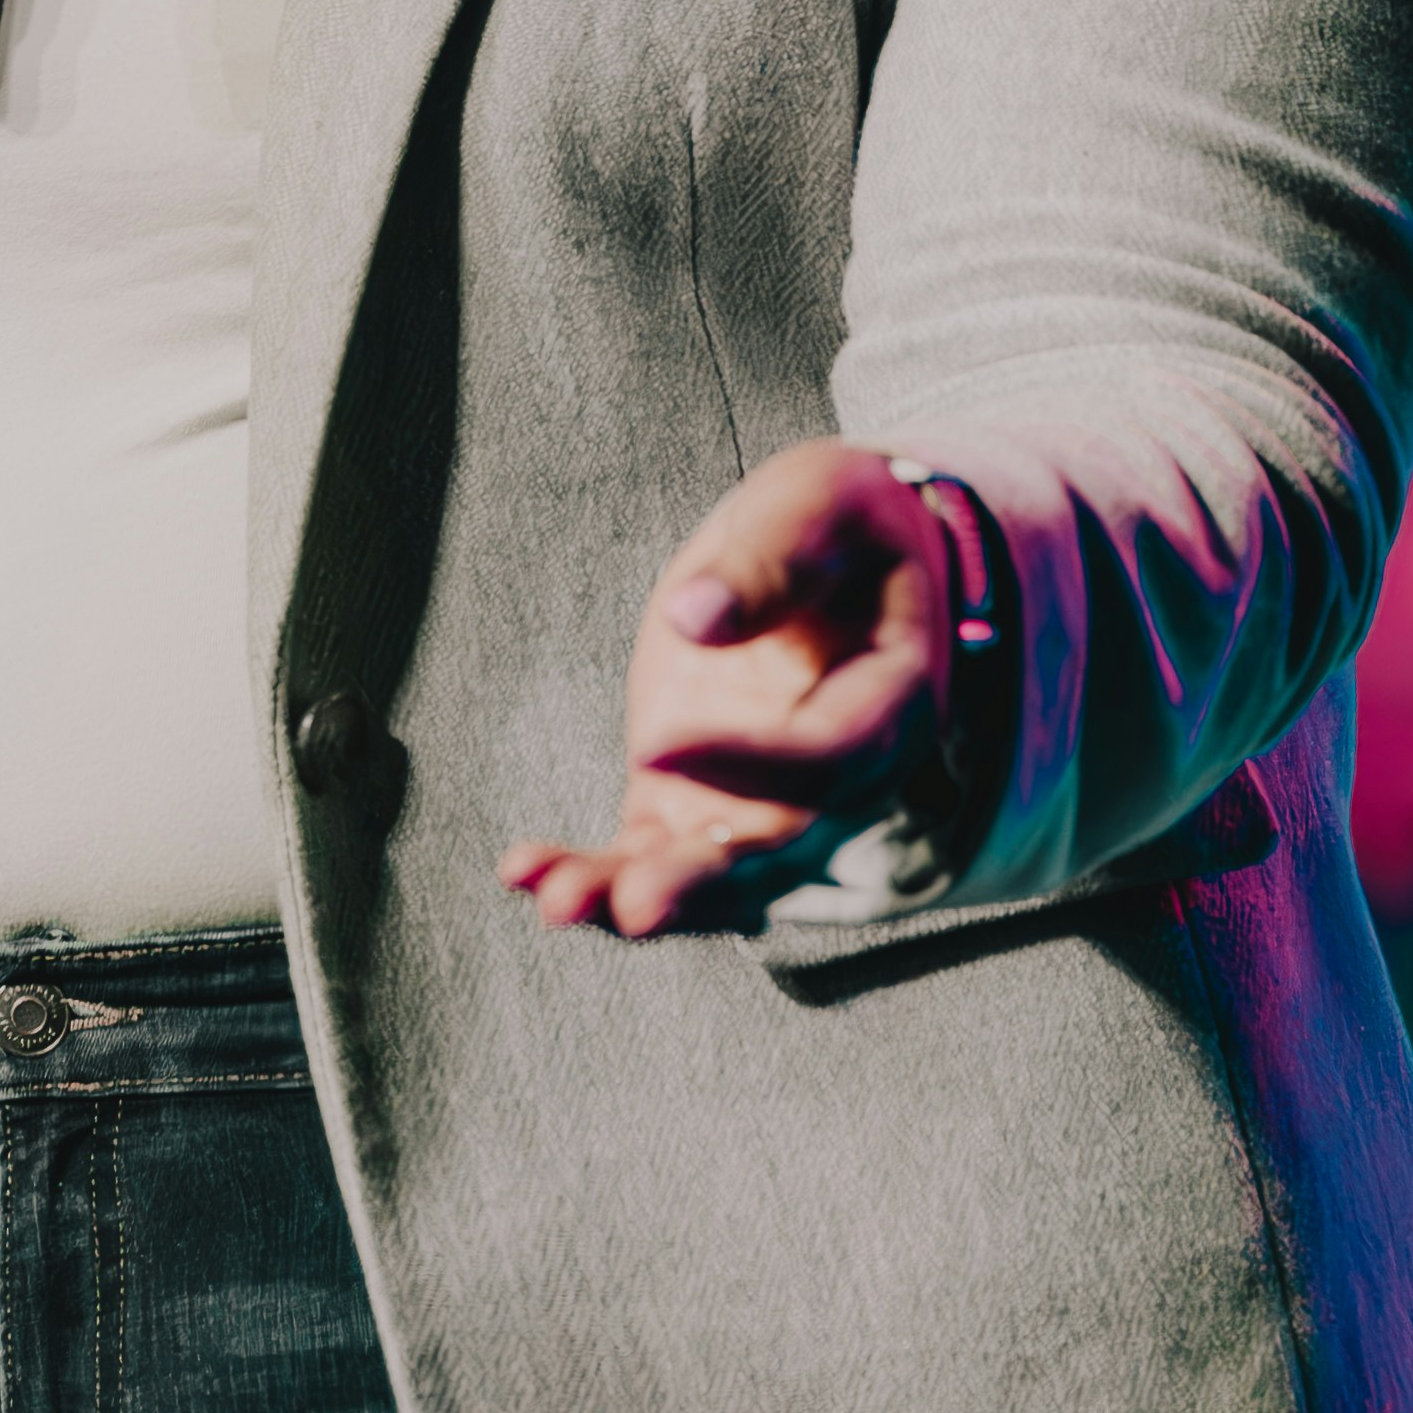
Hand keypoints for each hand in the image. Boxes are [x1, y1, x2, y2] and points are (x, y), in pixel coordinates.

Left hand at [502, 443, 961, 941]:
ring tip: (556, 901)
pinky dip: (592, 868)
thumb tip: (694, 617)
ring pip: (706, 874)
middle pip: (774, 852)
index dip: (747, 758)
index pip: (827, 755)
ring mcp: (760, 797)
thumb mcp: (815, 507)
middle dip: (700, 884)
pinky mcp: (694, 796)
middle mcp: (835, 779)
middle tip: (635, 906)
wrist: (828, 553)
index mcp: (890, 704)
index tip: (653, 741)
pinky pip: (648, 851)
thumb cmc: (836, 523)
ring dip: (631, 894)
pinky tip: (522, 870)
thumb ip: (771, 560)